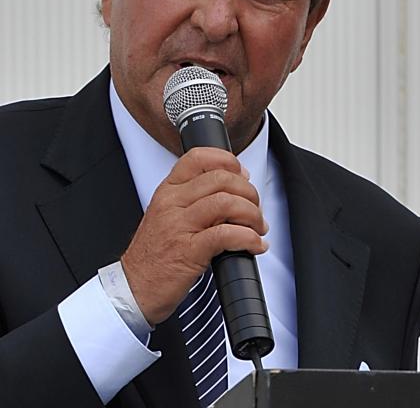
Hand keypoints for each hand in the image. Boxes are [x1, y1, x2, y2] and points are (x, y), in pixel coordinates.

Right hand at [121, 147, 267, 325]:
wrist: (133, 288)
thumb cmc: (153, 256)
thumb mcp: (167, 216)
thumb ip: (193, 199)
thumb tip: (232, 190)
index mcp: (168, 191)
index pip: (198, 158)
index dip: (227, 161)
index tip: (242, 174)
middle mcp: (172, 203)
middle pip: (220, 178)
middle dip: (248, 192)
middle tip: (255, 208)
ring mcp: (179, 226)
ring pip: (226, 202)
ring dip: (252, 214)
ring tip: (257, 228)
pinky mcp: (189, 252)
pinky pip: (226, 234)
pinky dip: (248, 238)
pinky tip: (254, 245)